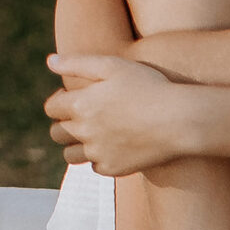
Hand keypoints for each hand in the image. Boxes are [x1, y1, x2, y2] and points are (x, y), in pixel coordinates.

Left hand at [44, 53, 189, 176]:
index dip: (60, 101)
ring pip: (70, 156)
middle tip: (83, 117)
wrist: (180, 120)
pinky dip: (100, 158)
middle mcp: (84, 131)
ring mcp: (98, 153)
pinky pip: (96, 167)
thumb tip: (50, 61)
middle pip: (56, 133)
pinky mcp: (114, 169)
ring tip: (93, 136)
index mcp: (80, 104)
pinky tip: (114, 147)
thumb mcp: (113, 66)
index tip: (75, 98)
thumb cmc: (149, 87)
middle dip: (64, 124)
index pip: (51, 108)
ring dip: (76, 145)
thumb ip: (78, 63)